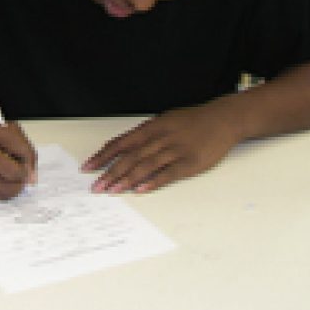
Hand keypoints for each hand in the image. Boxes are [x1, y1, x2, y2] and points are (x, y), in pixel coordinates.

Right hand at [0, 116, 35, 199]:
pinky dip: (6, 192)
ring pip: (5, 188)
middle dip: (23, 175)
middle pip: (12, 171)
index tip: (28, 162)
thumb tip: (32, 176)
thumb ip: (21, 145)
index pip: (20, 149)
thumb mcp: (2, 127)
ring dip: (17, 187)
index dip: (30, 159)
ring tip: (15, 179)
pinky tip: (5, 183)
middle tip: (24, 174)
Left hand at [82, 102, 242, 193]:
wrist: (222, 119)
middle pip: (129, 157)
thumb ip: (143, 135)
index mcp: (150, 128)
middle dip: (110, 172)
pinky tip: (140, 189)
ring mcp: (175, 150)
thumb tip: (120, 147)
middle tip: (96, 186)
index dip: (102, 156)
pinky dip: (153, 181)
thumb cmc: (190, 122)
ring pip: (145, 165)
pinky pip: (168, 173)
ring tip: (112, 190)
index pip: (120, 143)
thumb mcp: (163, 122)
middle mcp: (159, 138)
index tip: (88, 167)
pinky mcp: (190, 162)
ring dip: (127, 179)